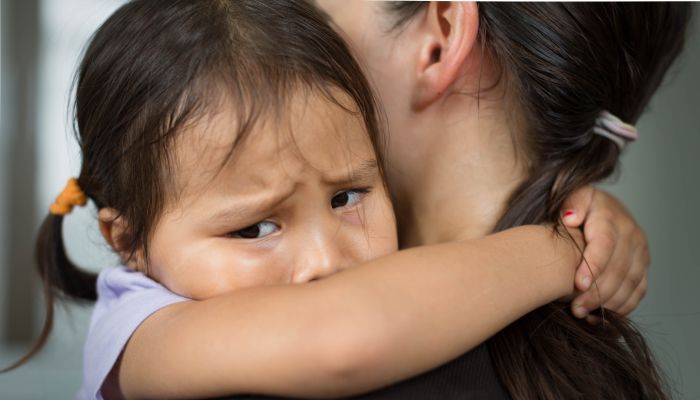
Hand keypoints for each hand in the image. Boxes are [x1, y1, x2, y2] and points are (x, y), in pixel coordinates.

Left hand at [560, 187, 648, 319]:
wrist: (598, 207)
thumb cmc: (576, 206)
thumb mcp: (569, 196)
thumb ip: (570, 204)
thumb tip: (571, 218)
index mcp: (610, 217)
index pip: (605, 244)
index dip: (593, 266)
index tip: (578, 285)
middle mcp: (631, 235)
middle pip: (618, 269)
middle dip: (597, 292)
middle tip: (575, 309)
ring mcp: (640, 252)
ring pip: (630, 284)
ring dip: (609, 304)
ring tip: (584, 315)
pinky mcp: (643, 267)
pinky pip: (637, 292)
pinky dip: (622, 307)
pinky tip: (601, 316)